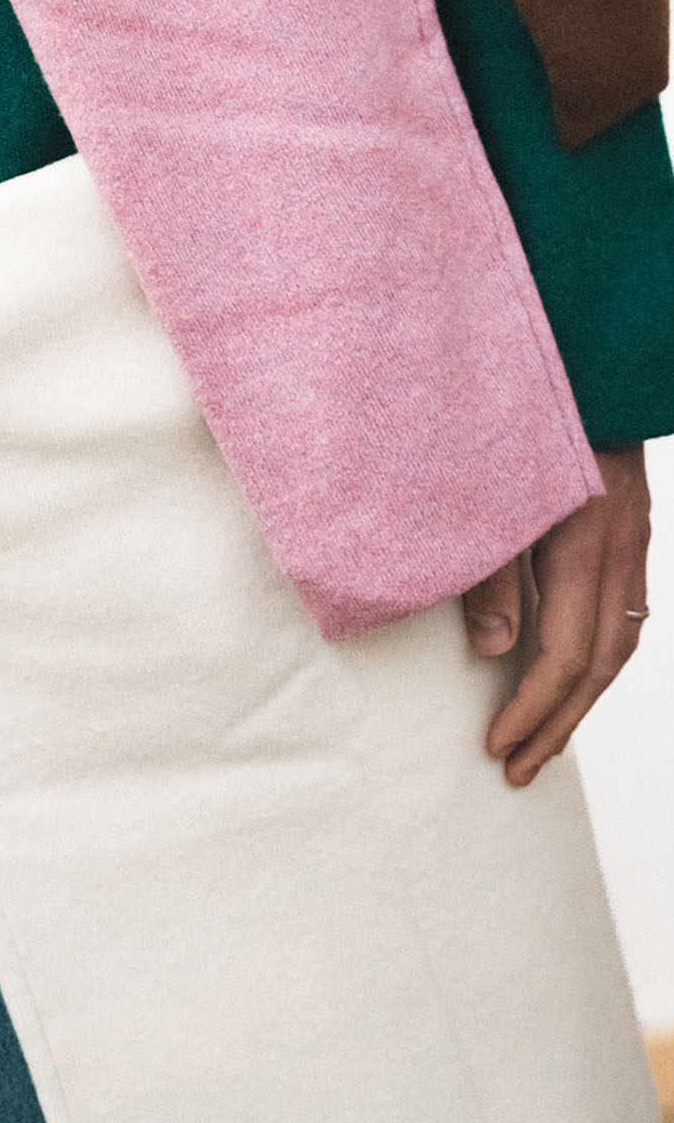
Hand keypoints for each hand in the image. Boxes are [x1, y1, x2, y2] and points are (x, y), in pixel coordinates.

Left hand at [463, 447, 650, 786]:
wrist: (589, 353)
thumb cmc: (529, 417)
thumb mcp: (491, 492)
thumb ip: (489, 569)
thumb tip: (496, 651)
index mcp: (582, 545)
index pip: (564, 656)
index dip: (531, 710)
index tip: (496, 747)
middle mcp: (618, 550)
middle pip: (600, 665)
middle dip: (557, 724)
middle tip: (519, 769)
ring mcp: (632, 540)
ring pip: (621, 643)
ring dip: (582, 698)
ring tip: (546, 738)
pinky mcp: (631, 528)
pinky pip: (627, 612)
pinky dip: (602, 655)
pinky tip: (579, 672)